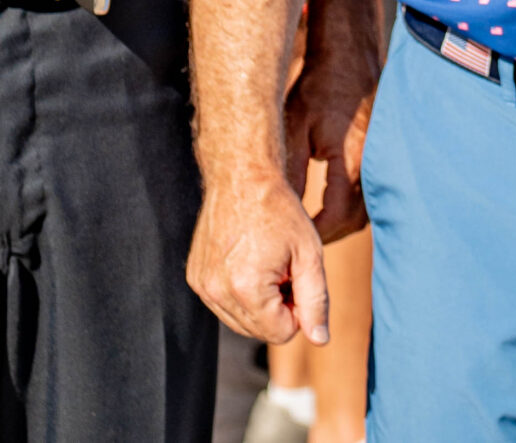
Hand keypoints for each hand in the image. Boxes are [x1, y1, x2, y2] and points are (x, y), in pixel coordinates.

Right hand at [188, 171, 329, 344]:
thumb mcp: (310, 254)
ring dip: (260, 303)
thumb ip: (317, 301)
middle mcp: (217, 292)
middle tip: (284, 268)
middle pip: (260, 331)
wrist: (242, 177)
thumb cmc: (280, 211)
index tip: (298, 277)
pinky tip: (249, 262)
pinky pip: (224, 305)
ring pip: (241, 322)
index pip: (282, 333)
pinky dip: (240, 293)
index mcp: (246, 288)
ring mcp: (202, 286)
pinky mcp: (195, 278)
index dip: (299, 309)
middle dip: (279, 308)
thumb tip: (320, 339)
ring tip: (267, 264)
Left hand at [286, 37, 379, 242]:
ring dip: (340, 222)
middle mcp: (372, 165)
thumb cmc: (319, 89)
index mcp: (350, 161)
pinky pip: (370, 195)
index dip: (314, 232)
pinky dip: (350, 206)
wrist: (348, 59)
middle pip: (354, 220)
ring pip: (365, 210)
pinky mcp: (382, 156)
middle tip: (300, 237)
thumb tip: (283, 209)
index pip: (335, 216)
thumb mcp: (296, 127)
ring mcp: (380, 161)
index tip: (293, 236)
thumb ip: (292, 170)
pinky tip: (330, 205)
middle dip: (327, 234)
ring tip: (312, 226)